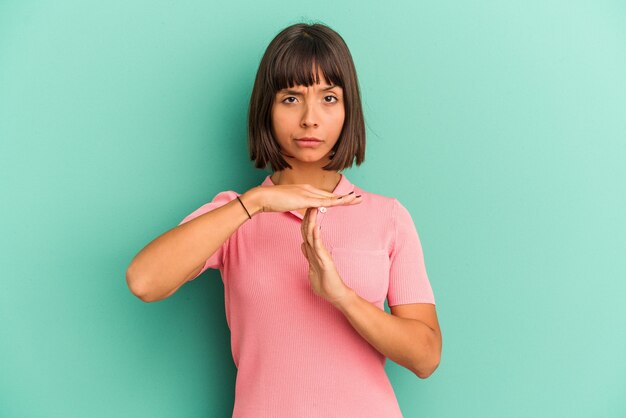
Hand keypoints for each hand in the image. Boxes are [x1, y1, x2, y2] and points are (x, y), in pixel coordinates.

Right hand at [246, 184, 361, 214]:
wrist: (262, 197)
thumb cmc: (271, 201)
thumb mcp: (288, 202)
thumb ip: (297, 203)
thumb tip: (303, 207)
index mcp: (305, 190)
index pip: (324, 195)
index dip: (337, 198)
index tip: (347, 199)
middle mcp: (309, 189)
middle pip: (331, 195)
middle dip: (345, 197)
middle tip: (359, 198)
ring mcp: (307, 193)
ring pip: (330, 197)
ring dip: (344, 199)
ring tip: (356, 199)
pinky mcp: (304, 199)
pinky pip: (322, 202)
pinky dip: (334, 202)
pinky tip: (342, 202)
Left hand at [300, 205, 353, 304]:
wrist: (338, 295)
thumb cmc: (327, 285)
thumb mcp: (312, 268)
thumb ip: (308, 256)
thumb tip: (303, 246)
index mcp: (314, 252)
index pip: (307, 233)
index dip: (303, 221)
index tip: (301, 210)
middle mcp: (318, 251)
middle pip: (310, 231)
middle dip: (307, 217)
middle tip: (307, 202)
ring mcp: (322, 255)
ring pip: (314, 236)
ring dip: (312, 222)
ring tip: (312, 208)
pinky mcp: (325, 261)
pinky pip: (319, 247)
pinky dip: (316, 236)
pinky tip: (315, 226)